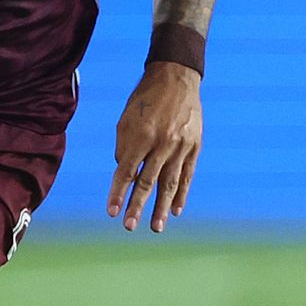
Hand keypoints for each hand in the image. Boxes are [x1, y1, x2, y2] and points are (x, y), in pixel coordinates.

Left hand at [107, 61, 202, 232]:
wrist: (176, 78)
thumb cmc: (145, 99)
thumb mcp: (126, 119)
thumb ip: (124, 148)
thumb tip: (125, 173)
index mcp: (141, 135)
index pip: (126, 172)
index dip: (118, 193)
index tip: (110, 212)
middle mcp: (162, 143)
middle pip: (147, 182)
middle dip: (137, 206)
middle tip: (129, 227)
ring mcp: (180, 146)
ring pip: (169, 183)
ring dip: (161, 208)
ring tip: (155, 227)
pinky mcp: (194, 147)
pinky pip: (187, 175)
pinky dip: (181, 194)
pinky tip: (175, 210)